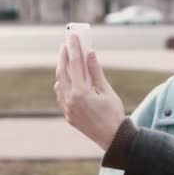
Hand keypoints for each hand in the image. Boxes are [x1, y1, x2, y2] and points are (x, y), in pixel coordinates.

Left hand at [53, 35, 124, 149]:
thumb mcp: (107, 91)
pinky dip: (62, 84)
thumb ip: (96, 71)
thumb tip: (89, 53)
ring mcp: (67, 108)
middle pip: (62, 72)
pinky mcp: (68, 115)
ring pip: (59, 84)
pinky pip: (61, 95)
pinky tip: (66, 79)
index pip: (74, 64)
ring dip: (61, 70)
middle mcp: (70, 100)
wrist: (112, 138)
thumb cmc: (114, 114)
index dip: (73, 48)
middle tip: (66, 43)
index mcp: (81, 92)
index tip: (72, 35)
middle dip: (63, 56)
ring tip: (66, 59)